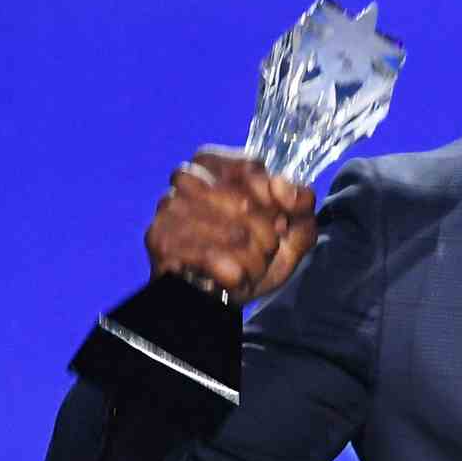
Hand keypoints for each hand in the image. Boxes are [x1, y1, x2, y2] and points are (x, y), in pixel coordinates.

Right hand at [145, 146, 316, 302]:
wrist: (225, 295)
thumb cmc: (255, 254)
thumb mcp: (292, 230)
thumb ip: (300, 203)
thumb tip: (282, 186)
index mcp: (217, 165)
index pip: (250, 167)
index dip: (273, 197)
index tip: (282, 219)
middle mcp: (187, 179)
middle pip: (244, 202)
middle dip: (267, 234)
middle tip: (267, 248)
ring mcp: (170, 208)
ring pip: (232, 232)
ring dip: (252, 257)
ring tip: (251, 265)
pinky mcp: (161, 239)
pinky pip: (208, 255)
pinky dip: (230, 270)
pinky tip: (234, 274)